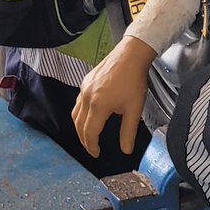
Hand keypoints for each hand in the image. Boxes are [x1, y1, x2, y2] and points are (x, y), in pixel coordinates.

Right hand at [72, 36, 156, 157]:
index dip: (91, 146)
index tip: (96, 154)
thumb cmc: (134, 81)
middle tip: (91, 148)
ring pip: (75, 114)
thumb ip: (128, 132)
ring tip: (88, 135)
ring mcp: (84, 88)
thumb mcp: (134, 110)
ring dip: (79, 127)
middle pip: (79, 125)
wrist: (130, 55)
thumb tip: (126, 150)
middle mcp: (87, 97)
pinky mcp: (85, 81)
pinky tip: (89, 116)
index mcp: (98, 106)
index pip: (89, 133)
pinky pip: (77, 102)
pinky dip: (80, 114)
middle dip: (84, 140)